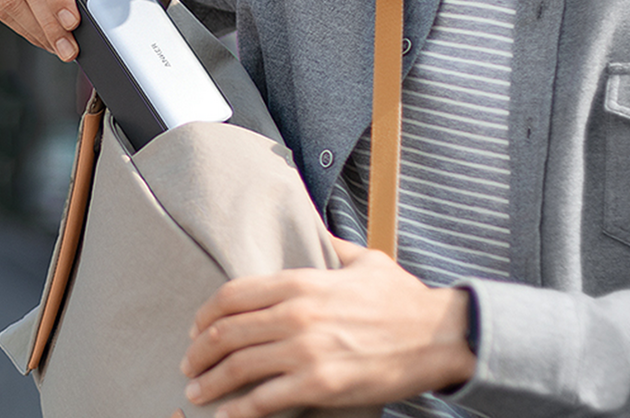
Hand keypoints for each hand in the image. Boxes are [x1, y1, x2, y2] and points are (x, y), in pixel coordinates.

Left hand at [179, 237, 475, 417]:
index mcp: (301, 281)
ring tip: (197, 391)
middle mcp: (296, 314)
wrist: (441, 337)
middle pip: (226, 332)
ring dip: (210, 382)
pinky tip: (226, 415)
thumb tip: (315, 231)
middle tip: (188, 363)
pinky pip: (265, 401)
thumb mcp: (365, 260)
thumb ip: (331, 247)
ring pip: (238, 367)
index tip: (196, 328)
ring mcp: (306, 351)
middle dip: (199, 351)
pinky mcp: (319, 385)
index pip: (233, 295)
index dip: (205, 314)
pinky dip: (239, 411)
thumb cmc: (403, 299)